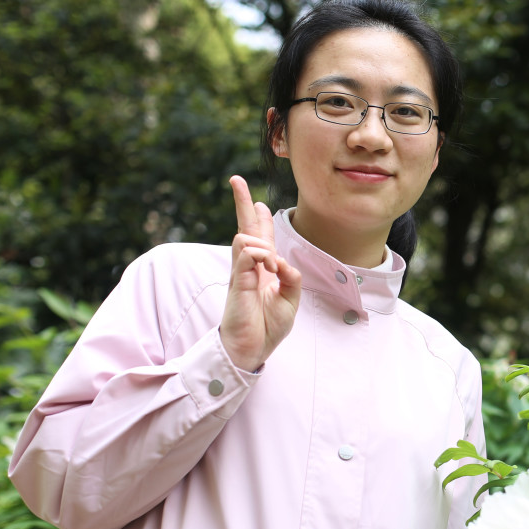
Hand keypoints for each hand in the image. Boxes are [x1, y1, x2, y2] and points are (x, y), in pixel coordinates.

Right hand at [219, 175, 302, 371]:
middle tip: (236, 179)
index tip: (258, 201)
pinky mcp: (237, 282)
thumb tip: (282, 259)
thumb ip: (292, 277)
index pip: (260, 237)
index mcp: (263, 270)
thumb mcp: (291, 299)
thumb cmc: (268, 326)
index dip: (259, 219)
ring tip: (272, 264)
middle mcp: (250, 267)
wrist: (252, 349)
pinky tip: (268, 267)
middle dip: (242, 203)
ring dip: (263, 242)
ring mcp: (241, 273)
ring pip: (245, 238)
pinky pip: (246, 254)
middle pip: (245, 227)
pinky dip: (260, 255)